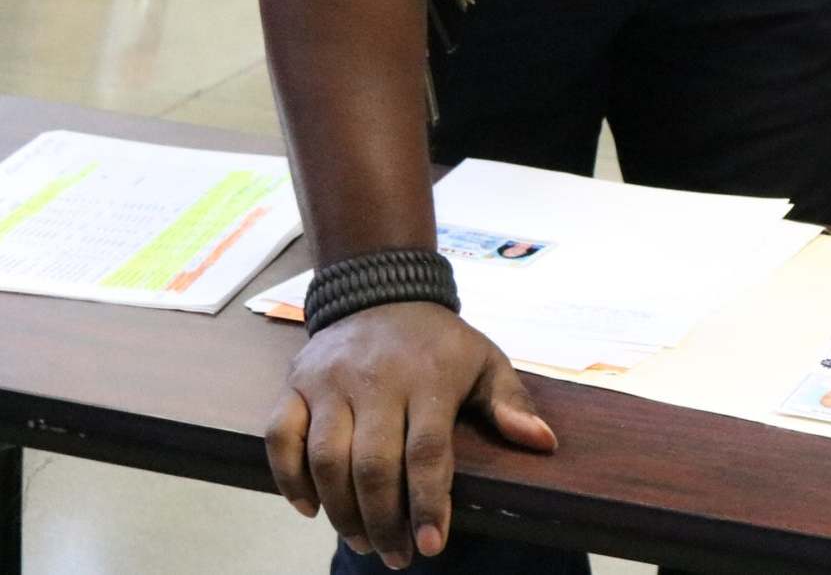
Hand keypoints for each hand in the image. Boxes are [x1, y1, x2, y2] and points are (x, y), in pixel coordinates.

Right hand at [265, 302, 557, 567]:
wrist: (382, 289)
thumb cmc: (439, 341)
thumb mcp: (485, 360)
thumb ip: (510, 402)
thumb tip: (543, 442)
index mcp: (428, 377)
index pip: (427, 451)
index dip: (429, 503)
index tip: (432, 546)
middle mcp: (376, 380)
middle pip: (373, 464)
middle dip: (383, 520)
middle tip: (395, 556)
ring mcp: (331, 382)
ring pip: (326, 457)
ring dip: (341, 510)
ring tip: (363, 540)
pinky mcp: (297, 384)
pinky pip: (281, 436)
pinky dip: (289, 477)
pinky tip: (310, 509)